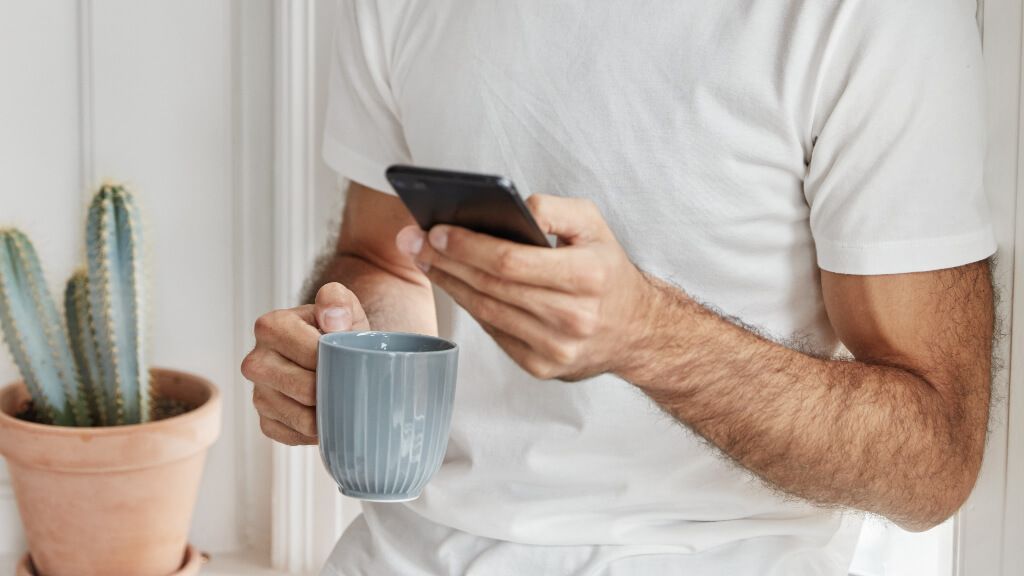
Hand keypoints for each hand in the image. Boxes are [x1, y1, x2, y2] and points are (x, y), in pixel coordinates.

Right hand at [241, 283, 369, 444]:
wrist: (330, 351)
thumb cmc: (337, 328)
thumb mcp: (343, 306)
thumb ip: (338, 302)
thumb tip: (332, 319)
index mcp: (270, 327)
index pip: (312, 355)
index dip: (339, 361)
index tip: (351, 358)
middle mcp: (255, 362)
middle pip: (306, 390)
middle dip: (335, 389)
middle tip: (351, 382)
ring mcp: (258, 394)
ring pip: (303, 419)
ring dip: (329, 414)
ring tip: (342, 398)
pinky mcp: (266, 422)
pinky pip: (296, 437)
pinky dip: (317, 431)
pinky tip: (326, 413)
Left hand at [395, 195, 655, 380]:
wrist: (636, 331)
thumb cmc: (607, 269)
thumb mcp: (594, 226)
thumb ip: (556, 209)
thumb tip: (514, 209)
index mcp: (587, 277)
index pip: (511, 261)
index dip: (468, 246)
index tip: (436, 230)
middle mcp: (573, 318)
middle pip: (492, 286)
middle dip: (446, 261)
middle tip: (413, 240)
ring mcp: (556, 348)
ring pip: (487, 311)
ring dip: (451, 283)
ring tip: (425, 259)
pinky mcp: (542, 368)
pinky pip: (495, 332)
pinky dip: (472, 306)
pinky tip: (454, 284)